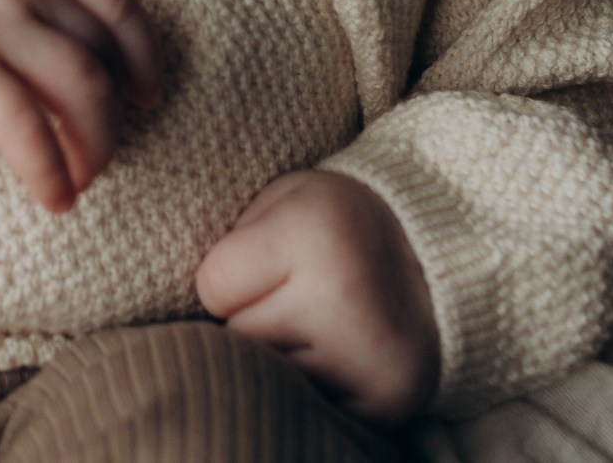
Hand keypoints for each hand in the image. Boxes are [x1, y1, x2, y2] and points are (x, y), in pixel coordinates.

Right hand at [0, 0, 163, 212]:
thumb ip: (56, 17)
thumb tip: (124, 84)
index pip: (115, 2)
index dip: (143, 55)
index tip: (146, 97)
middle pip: (99, 55)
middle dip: (110, 119)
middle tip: (98, 159)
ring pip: (79, 88)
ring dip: (93, 147)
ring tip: (79, 180)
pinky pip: (27, 127)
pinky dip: (50, 170)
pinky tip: (54, 198)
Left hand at [195, 170, 440, 423]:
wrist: (439, 261)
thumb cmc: (338, 226)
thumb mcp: (283, 201)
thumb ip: (227, 238)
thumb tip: (172, 311)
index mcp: (317, 234)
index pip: (212, 287)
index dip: (232, 277)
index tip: (270, 261)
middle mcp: (345, 299)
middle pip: (238, 340)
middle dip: (252, 321)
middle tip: (295, 295)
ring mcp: (368, 361)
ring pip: (268, 380)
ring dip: (279, 360)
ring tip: (316, 325)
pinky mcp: (385, 407)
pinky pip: (308, 410)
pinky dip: (311, 390)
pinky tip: (336, 356)